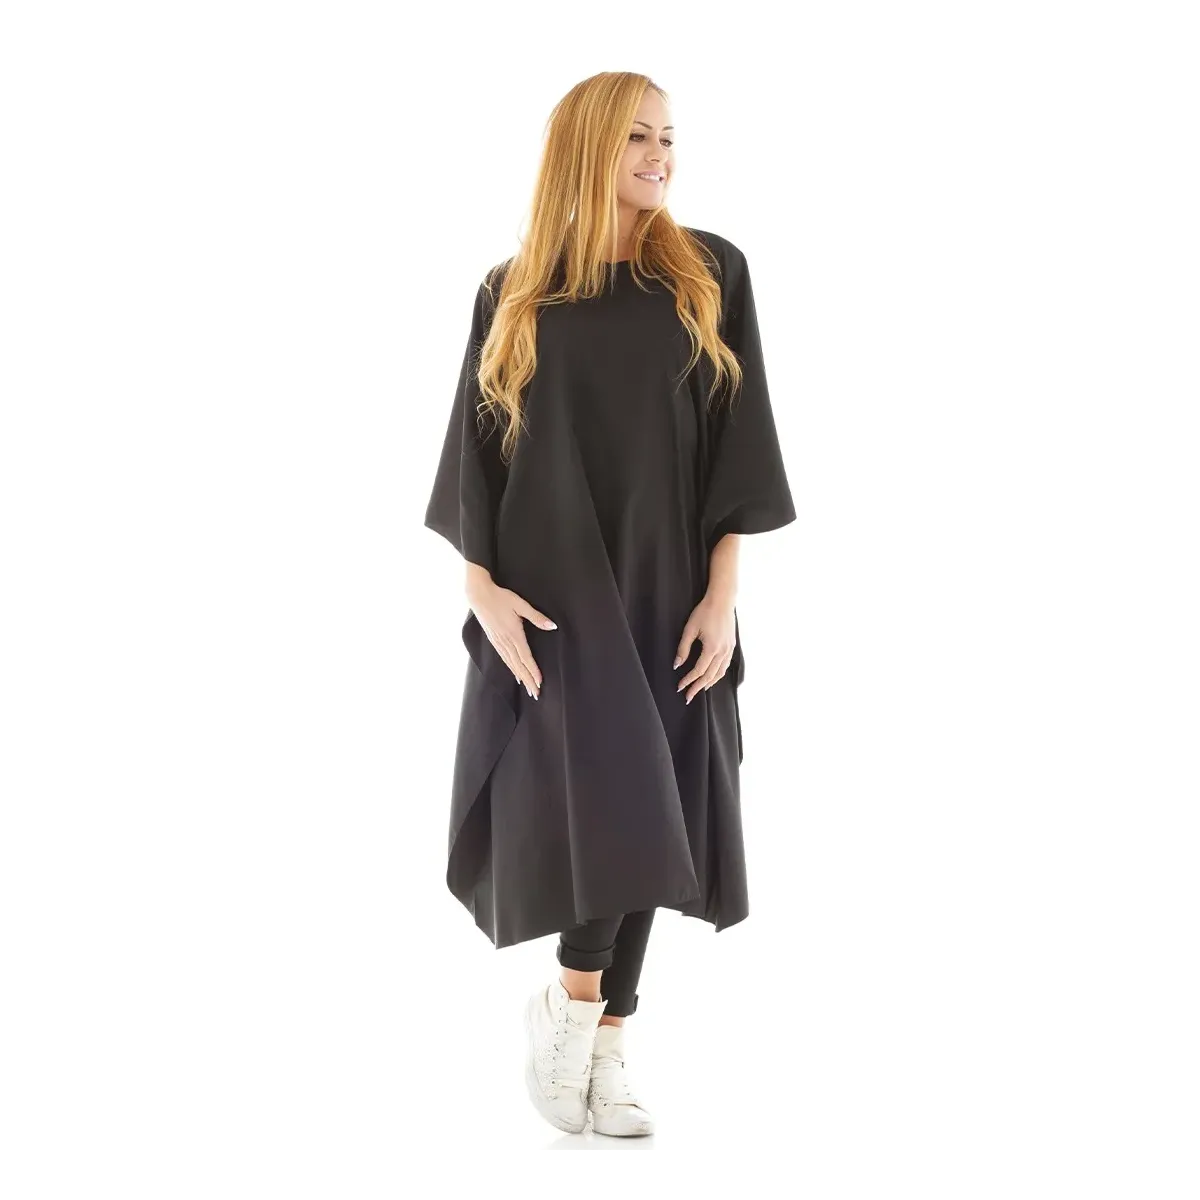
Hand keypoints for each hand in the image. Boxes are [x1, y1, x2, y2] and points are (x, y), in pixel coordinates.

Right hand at [467, 577, 556, 699]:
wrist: (479, 595)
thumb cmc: (501, 597)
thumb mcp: (520, 604)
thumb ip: (536, 617)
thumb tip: (552, 626)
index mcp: (513, 634)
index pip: (526, 657)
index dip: (533, 671)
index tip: (540, 683)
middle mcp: (505, 641)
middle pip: (519, 665)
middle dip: (528, 680)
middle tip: (536, 694)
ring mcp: (498, 642)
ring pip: (511, 664)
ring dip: (521, 677)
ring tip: (528, 688)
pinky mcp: (494, 640)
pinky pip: (504, 658)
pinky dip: (511, 668)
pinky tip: (515, 674)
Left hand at [673, 592, 735, 703]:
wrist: (722, 601)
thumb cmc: (705, 612)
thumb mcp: (690, 629)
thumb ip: (683, 648)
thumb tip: (677, 664)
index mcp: (712, 648)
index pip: (698, 671)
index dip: (688, 680)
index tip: (680, 687)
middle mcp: (723, 652)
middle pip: (709, 676)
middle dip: (697, 687)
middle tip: (688, 697)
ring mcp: (729, 650)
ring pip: (719, 673)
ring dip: (709, 683)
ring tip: (699, 690)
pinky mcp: (732, 646)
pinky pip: (725, 666)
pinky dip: (718, 675)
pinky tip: (712, 677)